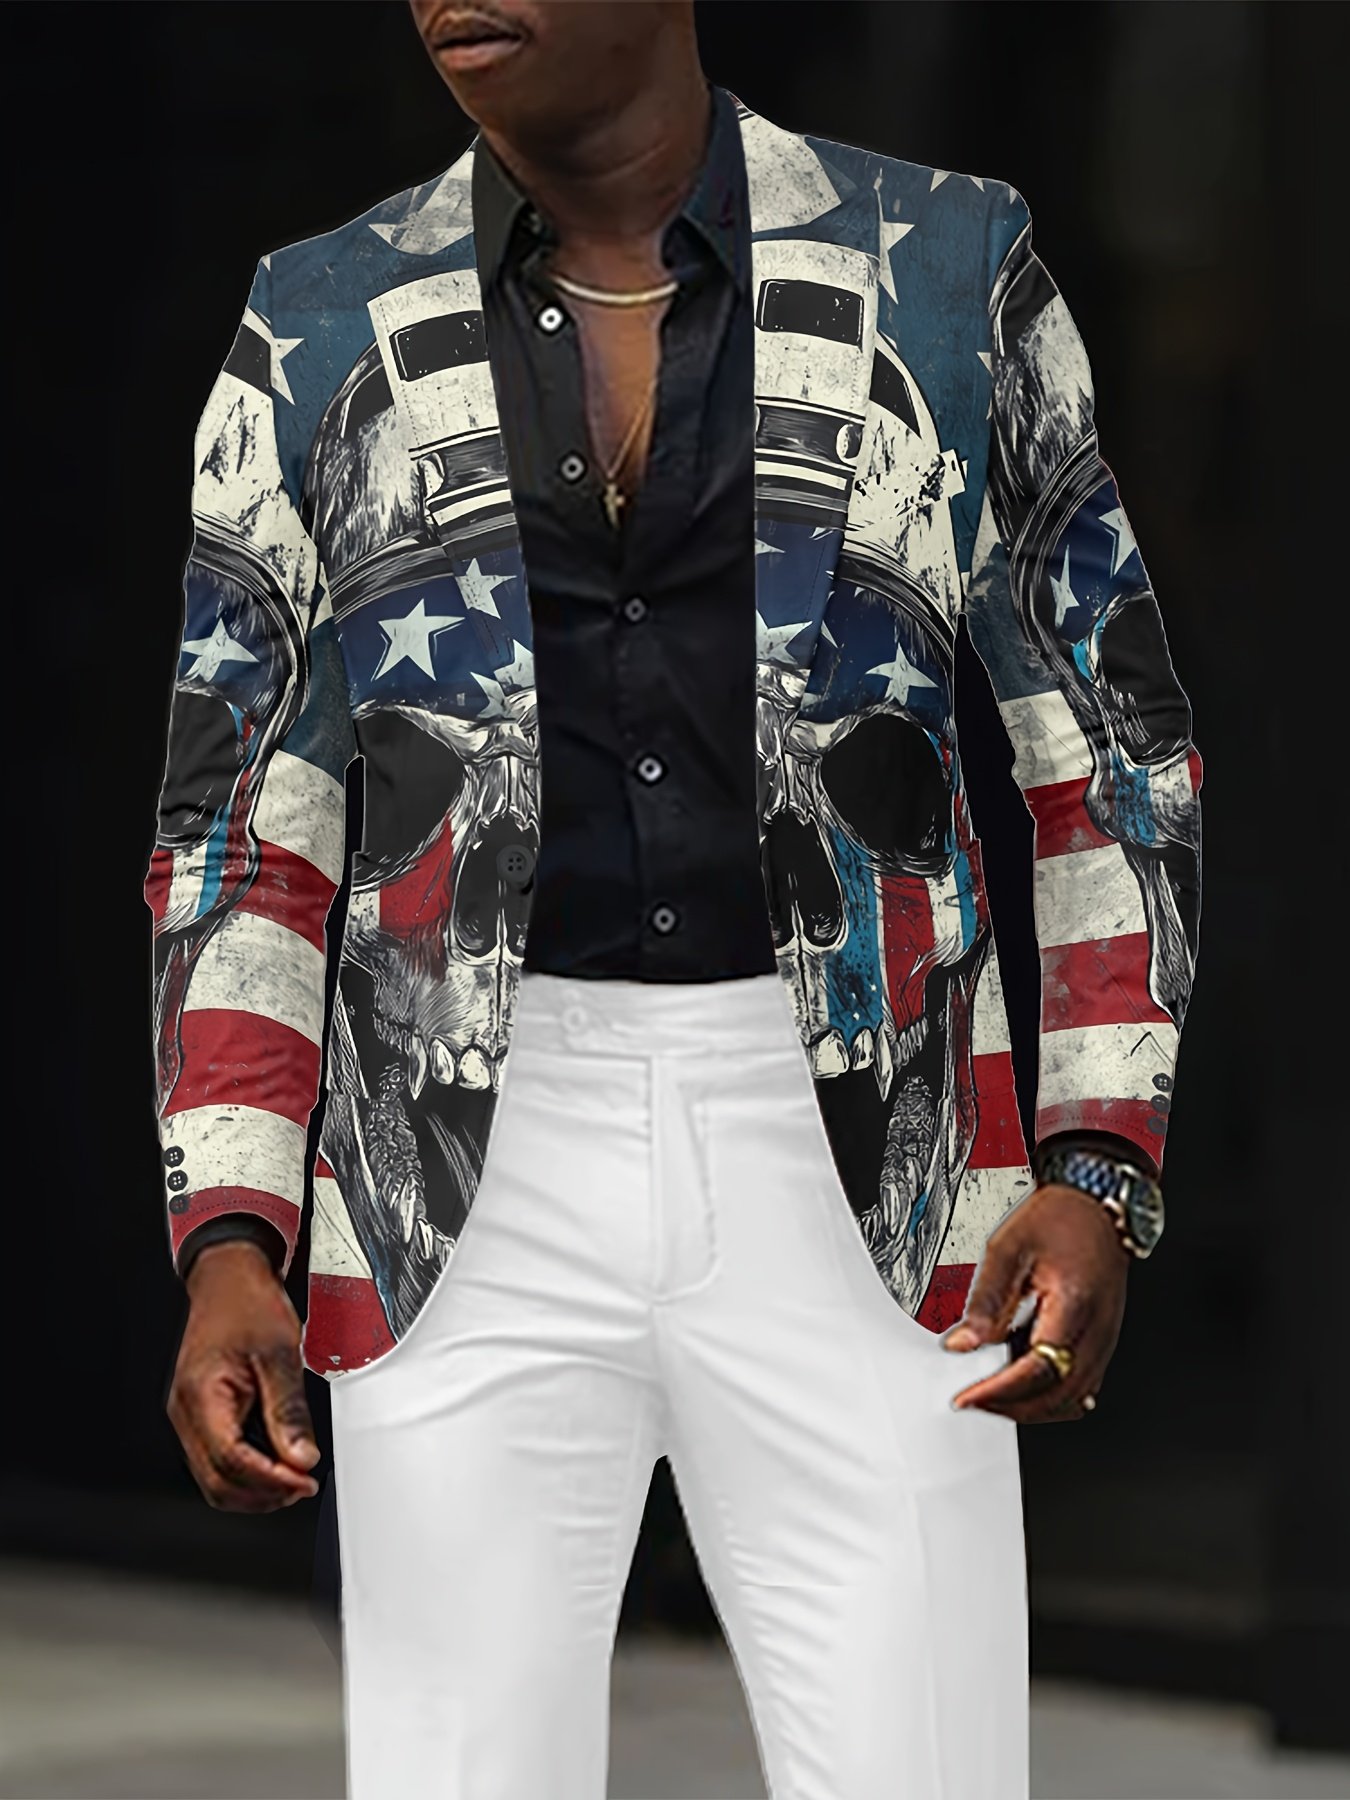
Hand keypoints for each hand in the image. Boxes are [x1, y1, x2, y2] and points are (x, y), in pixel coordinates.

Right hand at [168, 1241, 321, 1510]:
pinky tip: (274, 1461)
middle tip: (302, 1486)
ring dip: (254, 1487)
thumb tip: (301, 1459)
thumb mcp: (280, 1353)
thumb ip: (289, 1411)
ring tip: (292, 1478)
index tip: (305, 1482)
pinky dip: (246, 1469)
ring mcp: (188, 1415)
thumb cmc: (249, 1304)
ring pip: (213, 1477)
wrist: (228, 1277)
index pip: (232, 1461)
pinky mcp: (198, 1413)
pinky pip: (216, 1457)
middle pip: (217, 1481)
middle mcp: (186, 1412)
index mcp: (202, 1396)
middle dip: (262, 1493)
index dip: (271, 1480)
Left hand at [941, 1183, 1129, 1422]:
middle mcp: (1097, 1332)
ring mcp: (1105, 1341)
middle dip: (1010, 1408)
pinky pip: (1080, 1387)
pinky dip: (1050, 1397)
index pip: (1037, 1371)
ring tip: (992, 1395)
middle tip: (972, 1402)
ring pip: (1073, 1401)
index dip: (999, 1392)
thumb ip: (985, 1298)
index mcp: (1074, 1307)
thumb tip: (963, 1343)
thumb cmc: (1058, 1219)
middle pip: (1058, 1397)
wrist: (1097, 1205)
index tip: (966, 1399)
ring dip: (1031, 1408)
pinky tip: (1023, 1386)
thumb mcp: (1007, 1248)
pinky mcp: (1103, 1342)